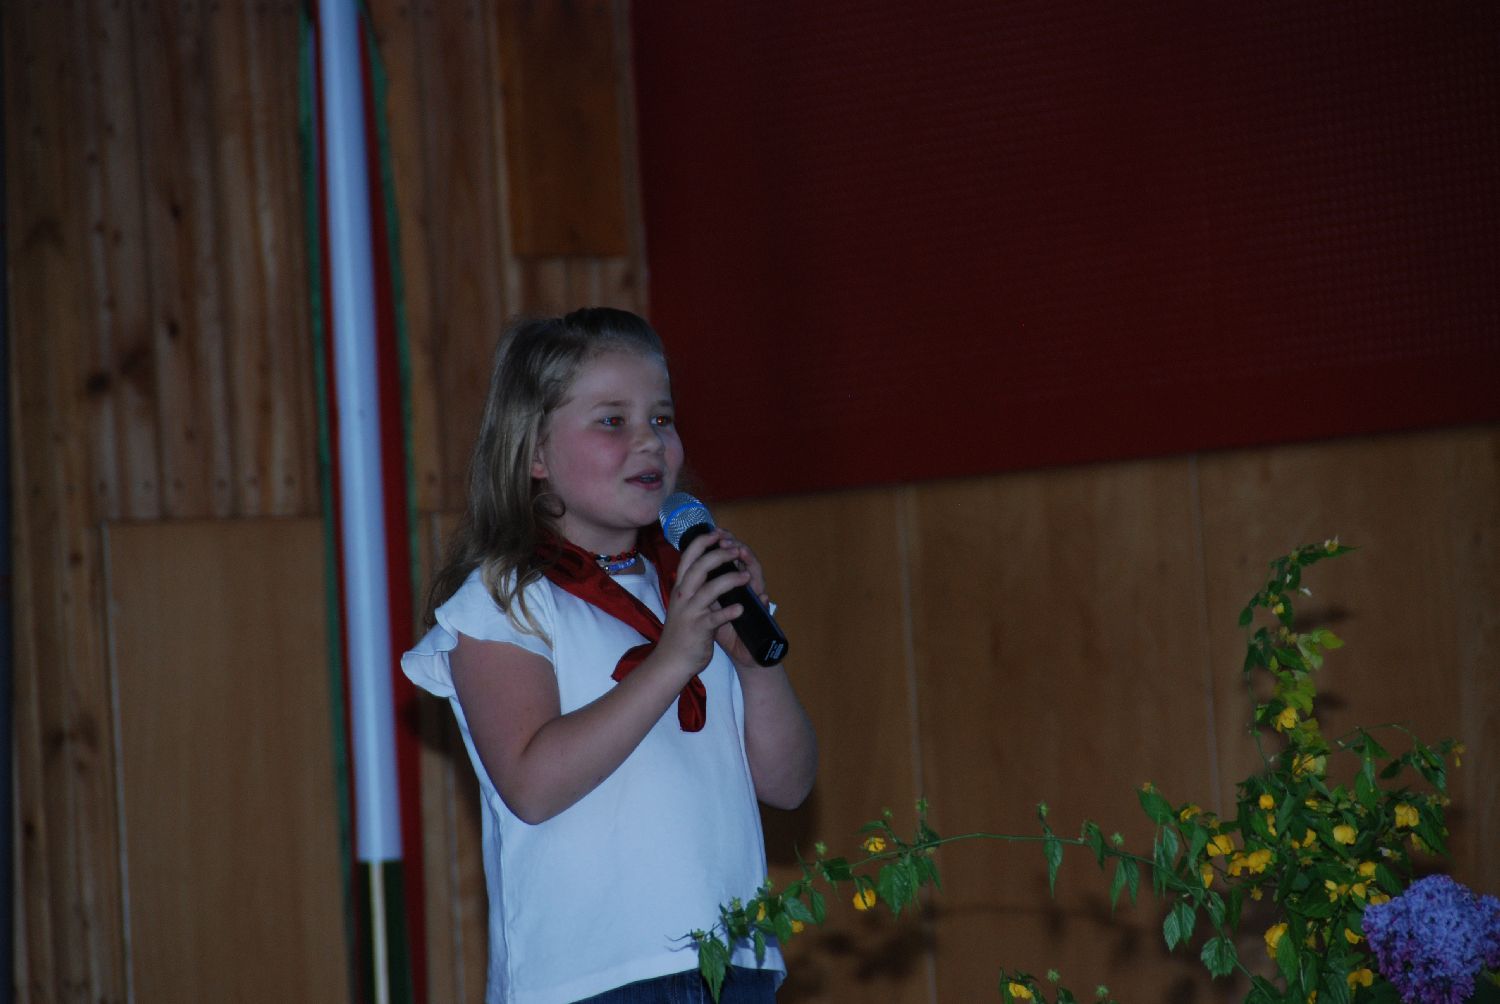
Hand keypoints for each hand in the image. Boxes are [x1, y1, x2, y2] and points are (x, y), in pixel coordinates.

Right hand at [654, 529, 750, 678]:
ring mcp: (691, 612)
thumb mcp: (684, 603)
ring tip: (747, 577)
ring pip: (710, 589)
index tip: (718, 533)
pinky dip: (729, 612)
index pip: (689, 556)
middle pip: (700, 566)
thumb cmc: (681, 630)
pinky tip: (740, 609)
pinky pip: (715, 618)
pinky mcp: (699, 629)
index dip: (703, 542)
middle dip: (720, 554)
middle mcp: (683, 595)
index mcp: (680, 586)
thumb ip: (694, 585)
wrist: (672, 660)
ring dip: (730, 580)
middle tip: (737, 550)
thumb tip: (710, 567)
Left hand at [707, 528, 775, 669]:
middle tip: (727, 539)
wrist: (740, 655)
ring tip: (742, 555)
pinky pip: (765, 608)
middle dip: (737, 547)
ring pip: (759, 577)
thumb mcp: (708, 606)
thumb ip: (704, 589)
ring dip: (751, 565)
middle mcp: (748, 589)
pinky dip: (764, 602)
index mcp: (734, 584)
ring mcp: (757, 601)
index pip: (733, 557)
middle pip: (748, 560)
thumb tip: (690, 570)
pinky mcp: (763, 619)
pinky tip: (763, 597)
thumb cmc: (723, 630)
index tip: (715, 531)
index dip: (726, 542)